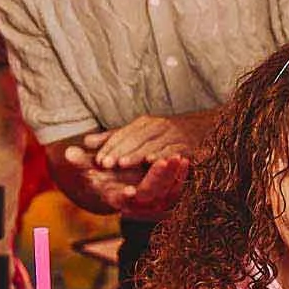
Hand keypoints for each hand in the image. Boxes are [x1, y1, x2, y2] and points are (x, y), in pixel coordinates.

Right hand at [64, 149, 190, 217]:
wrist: (121, 181)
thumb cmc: (104, 173)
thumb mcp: (91, 167)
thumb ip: (81, 161)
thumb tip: (67, 153)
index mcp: (116, 199)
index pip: (120, 201)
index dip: (124, 197)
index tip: (130, 190)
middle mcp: (136, 205)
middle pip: (148, 195)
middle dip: (157, 179)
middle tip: (164, 160)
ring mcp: (153, 203)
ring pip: (166, 193)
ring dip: (173, 176)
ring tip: (178, 156)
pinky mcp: (167, 197)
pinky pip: (177, 188)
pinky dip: (181, 175)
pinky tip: (184, 158)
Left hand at [85, 114, 208, 169]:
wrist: (203, 131)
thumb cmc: (164, 139)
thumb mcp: (137, 137)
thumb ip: (113, 140)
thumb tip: (86, 141)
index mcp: (144, 124)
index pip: (123, 135)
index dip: (110, 147)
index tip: (97, 160)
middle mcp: (158, 126)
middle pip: (135, 138)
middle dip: (120, 151)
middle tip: (106, 164)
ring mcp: (173, 134)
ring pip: (151, 144)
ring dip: (137, 154)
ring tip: (123, 164)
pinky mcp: (187, 145)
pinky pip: (173, 150)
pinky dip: (162, 156)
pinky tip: (152, 163)